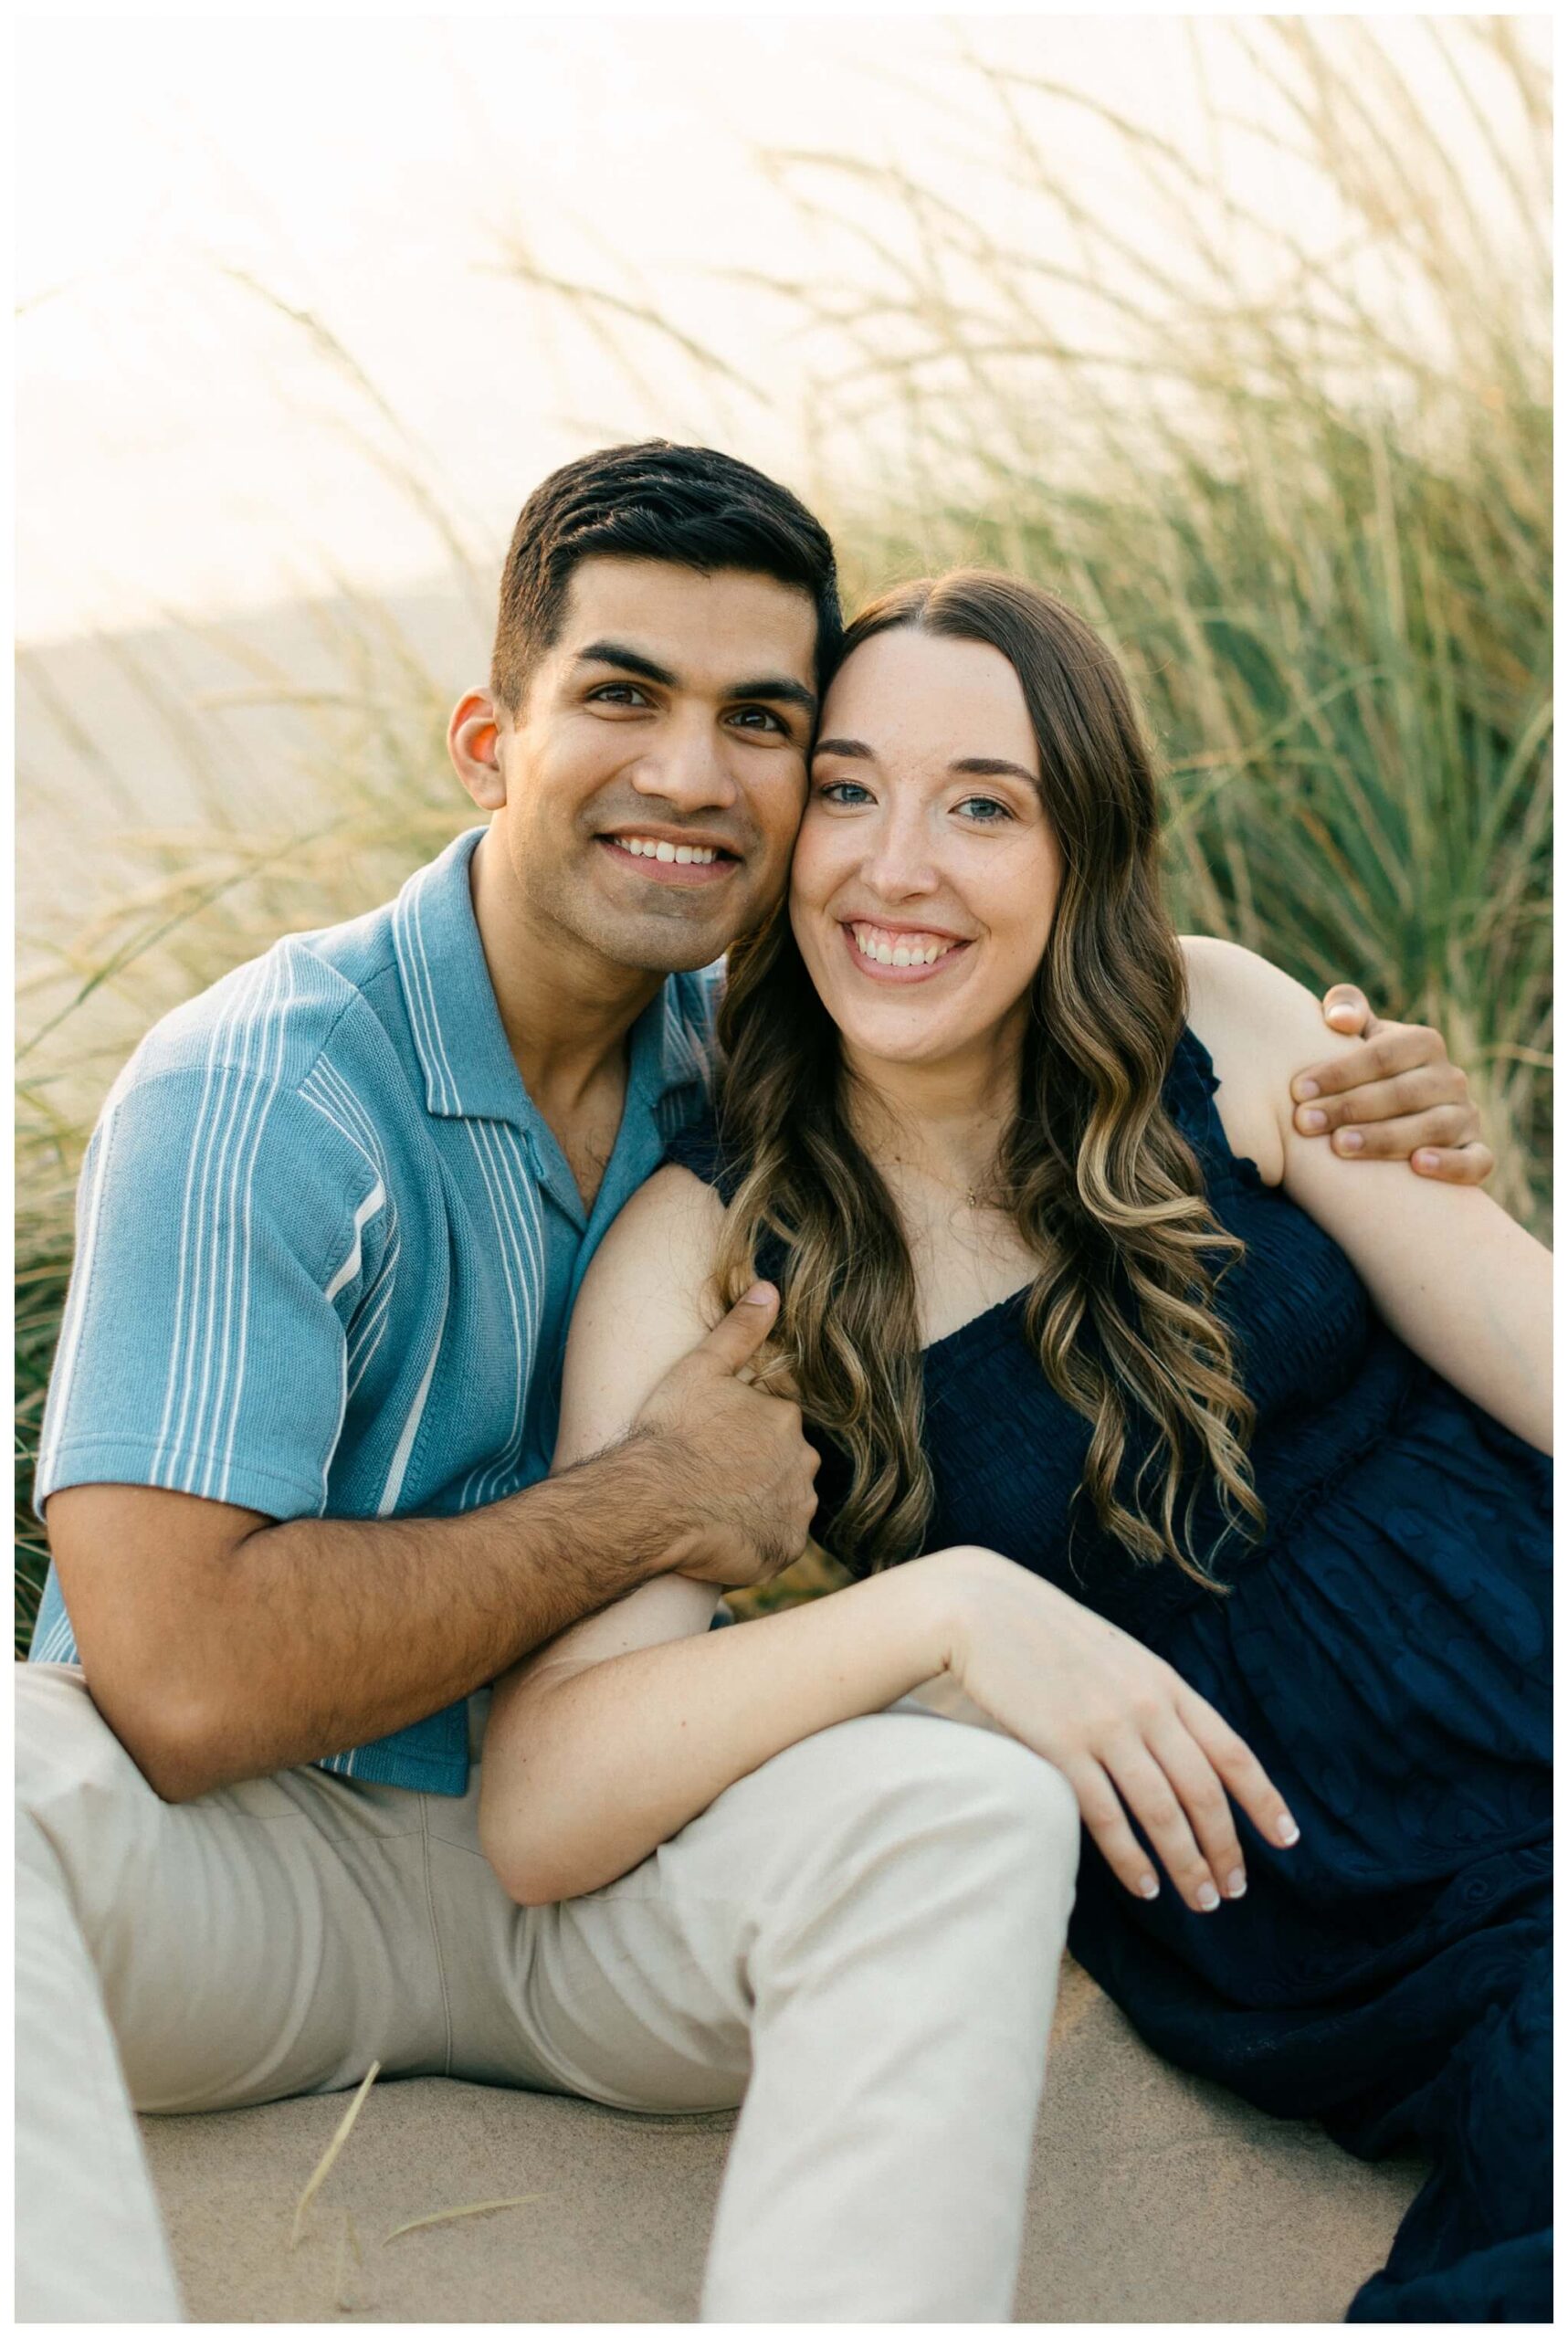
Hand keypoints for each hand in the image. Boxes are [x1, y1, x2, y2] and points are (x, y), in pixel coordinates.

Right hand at [633, 1283, 819, 1589]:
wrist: (650, 1502)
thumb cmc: (669, 1433)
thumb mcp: (701, 1369)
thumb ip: (739, 1330)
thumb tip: (769, 1289)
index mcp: (786, 1419)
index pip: (775, 1427)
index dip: (742, 1437)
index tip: (711, 1446)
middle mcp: (803, 1463)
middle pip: (786, 1465)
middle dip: (758, 1471)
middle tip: (710, 1479)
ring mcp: (796, 1510)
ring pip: (785, 1504)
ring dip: (759, 1505)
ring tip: (713, 1508)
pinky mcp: (783, 1550)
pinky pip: (776, 1543)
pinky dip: (757, 1540)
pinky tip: (722, 1535)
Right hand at [934, 1547, 1298, 1910]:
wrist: (983, 1608)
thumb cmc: (1049, 1635)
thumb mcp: (1120, 1656)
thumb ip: (1153, 1697)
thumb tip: (1185, 1752)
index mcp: (1166, 1683)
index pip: (1232, 1752)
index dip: (1264, 1800)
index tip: (1287, 1840)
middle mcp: (1146, 1706)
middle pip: (1203, 1793)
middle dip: (1226, 1848)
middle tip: (1233, 1890)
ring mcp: (1104, 1727)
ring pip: (1163, 1812)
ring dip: (1187, 1864)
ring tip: (1201, 1901)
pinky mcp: (1061, 1747)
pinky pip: (1107, 1816)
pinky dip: (1131, 1859)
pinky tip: (1144, 1886)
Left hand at [1291, 986, 1493, 1183]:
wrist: (1392, 1114)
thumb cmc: (1363, 1070)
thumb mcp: (1357, 1034)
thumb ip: (1346, 1008)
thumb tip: (1339, 1019)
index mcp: (1424, 1042)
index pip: (1383, 1055)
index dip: (1339, 1072)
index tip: (1297, 1091)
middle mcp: (1451, 1078)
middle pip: (1404, 1092)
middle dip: (1350, 1108)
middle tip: (1305, 1122)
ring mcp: (1466, 1116)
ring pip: (1435, 1127)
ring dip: (1385, 1138)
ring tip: (1340, 1145)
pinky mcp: (1476, 1152)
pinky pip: (1476, 1161)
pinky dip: (1452, 1164)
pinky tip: (1417, 1166)